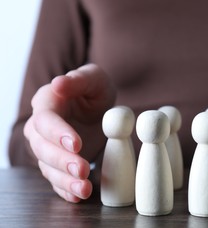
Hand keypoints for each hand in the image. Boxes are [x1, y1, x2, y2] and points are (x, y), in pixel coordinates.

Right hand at [24, 64, 115, 201]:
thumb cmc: (95, 89)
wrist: (100, 107)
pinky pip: (57, 179)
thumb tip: (58, 84)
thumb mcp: (94, 78)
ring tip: (83, 188)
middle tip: (82, 169)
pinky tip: (78, 195)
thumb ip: (78, 80)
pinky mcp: (58, 163)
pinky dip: (66, 189)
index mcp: (47, 102)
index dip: (58, 133)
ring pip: (47, 167)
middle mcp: (41, 127)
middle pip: (42, 147)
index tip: (76, 144)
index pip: (45, 119)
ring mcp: (48, 147)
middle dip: (61, 161)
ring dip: (64, 180)